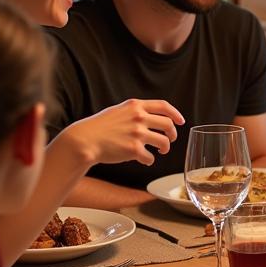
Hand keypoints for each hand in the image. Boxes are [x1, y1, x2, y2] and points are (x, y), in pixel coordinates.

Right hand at [61, 98, 184, 167]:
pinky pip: (150, 157)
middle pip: (168, 124)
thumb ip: (135, 111)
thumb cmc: (99, 127)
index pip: (164, 106)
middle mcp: (139, 117)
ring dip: (165, 148)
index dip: (175, 114)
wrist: (85, 140)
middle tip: (171, 139)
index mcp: (135, 106)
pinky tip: (145, 160)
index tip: (181, 121)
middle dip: (173, 133)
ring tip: (162, 151)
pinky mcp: (134, 150)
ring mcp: (137, 133)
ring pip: (164, 142)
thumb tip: (151, 116)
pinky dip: (150, 160)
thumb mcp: (118, 110)